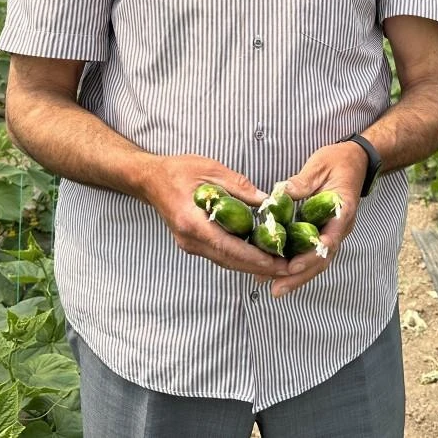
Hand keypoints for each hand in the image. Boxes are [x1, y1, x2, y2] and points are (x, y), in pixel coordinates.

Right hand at [140, 153, 290, 279]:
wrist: (150, 180)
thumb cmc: (178, 171)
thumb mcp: (211, 170)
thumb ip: (239, 186)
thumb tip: (265, 201)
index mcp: (192, 222)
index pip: (227, 247)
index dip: (253, 257)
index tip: (276, 262)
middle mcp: (190, 240)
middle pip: (228, 260)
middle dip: (259, 267)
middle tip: (287, 268)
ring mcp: (190, 245)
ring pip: (224, 261)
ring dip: (251, 265)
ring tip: (278, 265)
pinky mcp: (193, 244)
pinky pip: (219, 255)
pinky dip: (239, 257)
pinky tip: (258, 255)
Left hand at [271, 141, 366, 297]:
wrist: (355, 161)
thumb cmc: (339, 161)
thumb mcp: (320, 165)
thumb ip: (303, 181)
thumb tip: (281, 192)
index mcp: (342, 211)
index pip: (330, 238)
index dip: (311, 254)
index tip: (293, 265)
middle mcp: (339, 227)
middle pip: (322, 259)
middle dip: (300, 276)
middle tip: (277, 289)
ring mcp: (332, 232)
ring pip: (317, 261)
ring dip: (297, 276)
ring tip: (274, 288)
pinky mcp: (323, 232)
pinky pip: (311, 253)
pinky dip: (296, 265)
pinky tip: (276, 272)